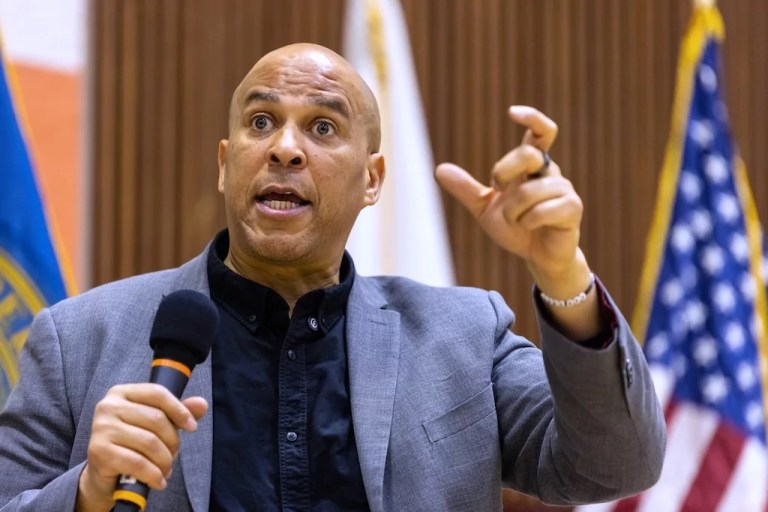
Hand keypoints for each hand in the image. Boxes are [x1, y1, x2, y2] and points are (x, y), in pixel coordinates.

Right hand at [76, 384, 207, 511]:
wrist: (104, 471)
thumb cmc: (132, 442)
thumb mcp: (155, 424)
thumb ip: (178, 412)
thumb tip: (202, 404)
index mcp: (122, 392)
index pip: (158, 393)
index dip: (179, 410)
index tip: (192, 427)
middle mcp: (108, 406)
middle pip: (156, 419)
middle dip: (172, 441)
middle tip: (174, 454)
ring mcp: (101, 428)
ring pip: (150, 443)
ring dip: (165, 460)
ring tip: (166, 468)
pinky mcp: (99, 451)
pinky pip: (138, 463)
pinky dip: (154, 474)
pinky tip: (158, 480)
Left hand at [435, 105, 587, 289]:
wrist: (538, 256)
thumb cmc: (516, 228)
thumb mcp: (485, 209)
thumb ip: (466, 190)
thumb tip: (439, 169)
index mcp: (532, 166)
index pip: (540, 132)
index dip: (531, 118)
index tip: (512, 112)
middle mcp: (550, 173)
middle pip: (528, 155)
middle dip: (504, 171)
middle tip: (497, 189)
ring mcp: (564, 189)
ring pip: (529, 192)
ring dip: (514, 212)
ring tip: (518, 222)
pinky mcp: (572, 208)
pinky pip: (542, 211)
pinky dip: (528, 222)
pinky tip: (531, 228)